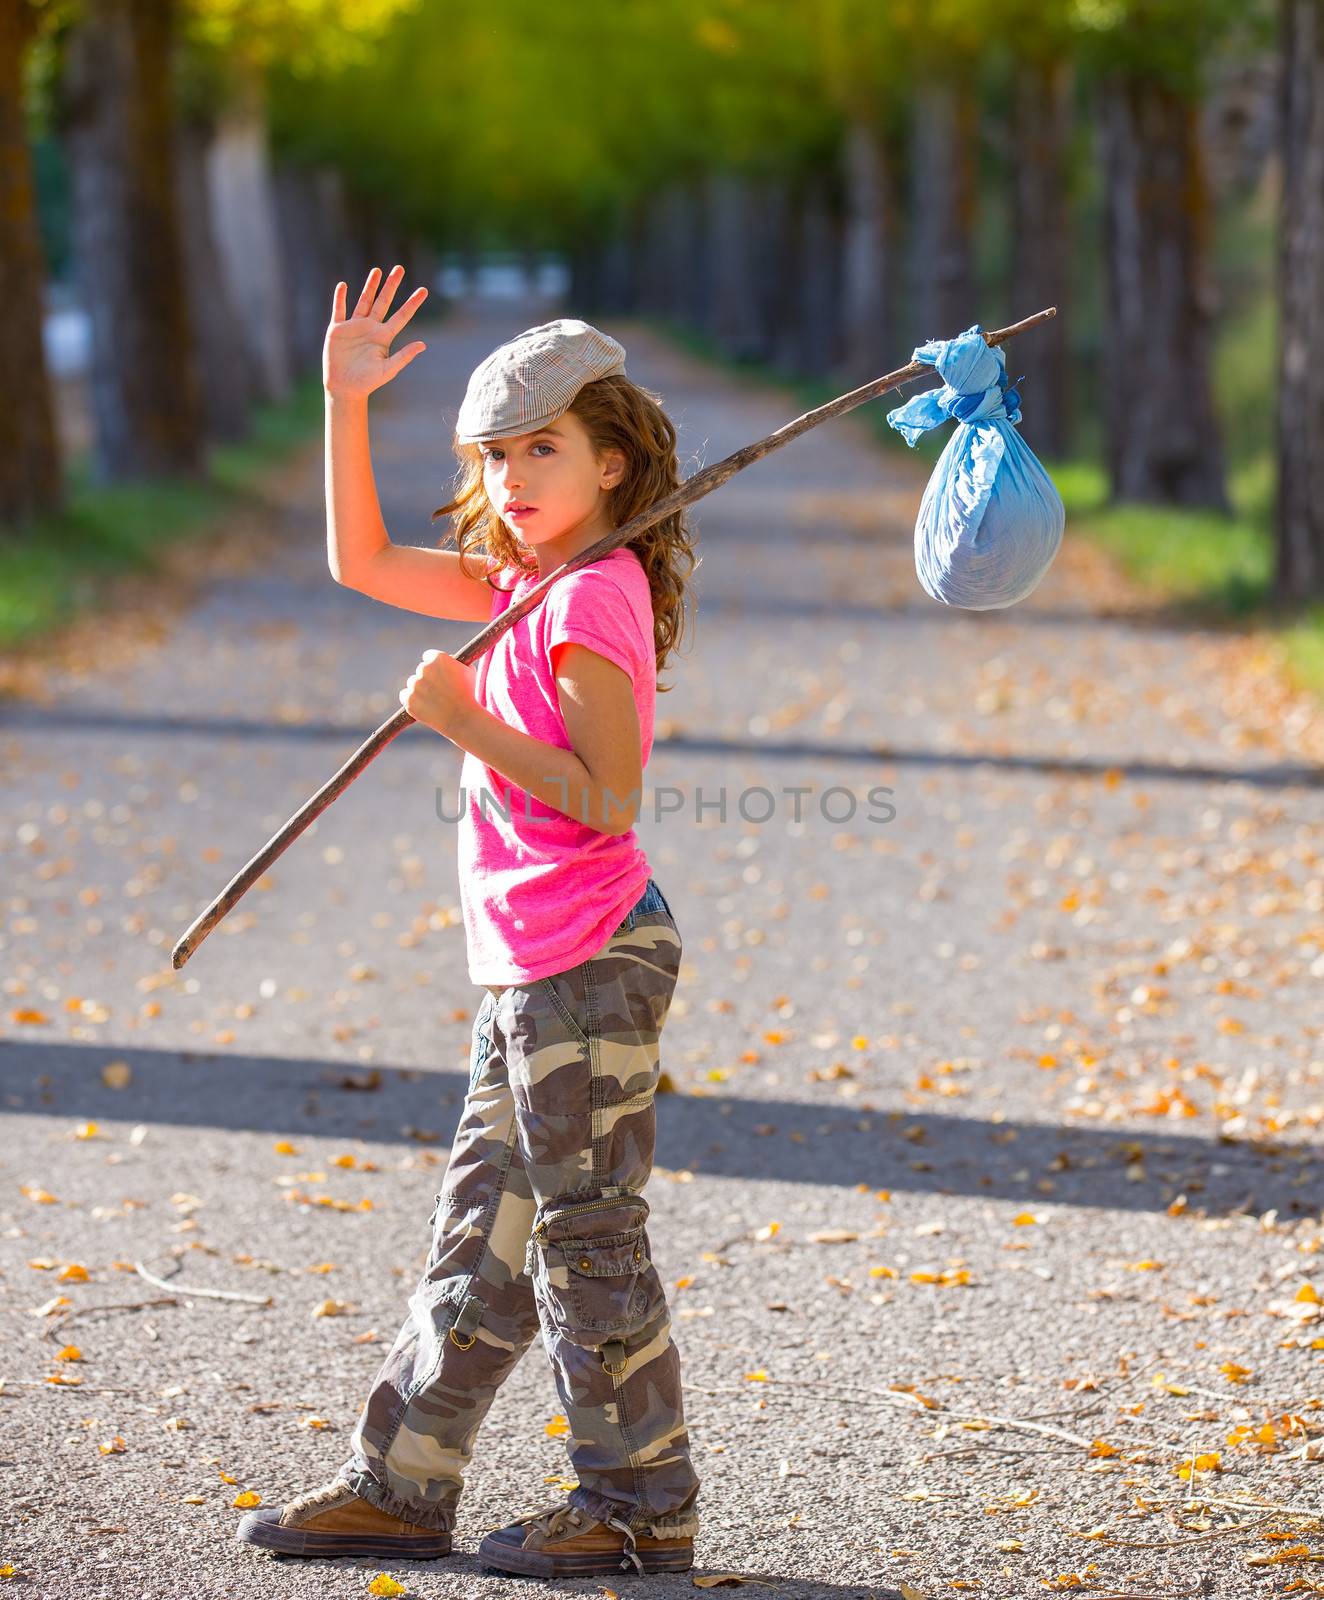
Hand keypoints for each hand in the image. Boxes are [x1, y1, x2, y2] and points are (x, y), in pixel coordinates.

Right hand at [324, 265, 427, 398]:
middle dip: (391, 285)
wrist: (344, 388)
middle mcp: (371, 328)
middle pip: (383, 302)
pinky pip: (339, 309)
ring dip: (370, 286)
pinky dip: (340, 297)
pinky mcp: (337, 329)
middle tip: (399, 268)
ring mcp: (354, 327)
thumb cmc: (368, 382)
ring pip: (364, 301)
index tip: (424, 290)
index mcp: (384, 337)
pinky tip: (343, 285)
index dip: (412, 303)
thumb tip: (423, 345)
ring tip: (377, 271)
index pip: (402, 316)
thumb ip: (404, 356)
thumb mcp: (388, 369)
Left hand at [400, 649, 477, 738]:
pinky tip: (423, 705)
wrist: (463, 718)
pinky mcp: (408, 699)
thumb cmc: (469, 695)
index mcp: (438, 658)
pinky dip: (412, 700)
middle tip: (437, 690)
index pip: (429, 656)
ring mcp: (414, 684)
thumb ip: (456, 663)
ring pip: (413, 683)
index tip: (437, 673)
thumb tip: (450, 660)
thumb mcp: (468, 672)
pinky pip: (405, 695)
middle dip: (428, 678)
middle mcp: (424, 668)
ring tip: (434, 700)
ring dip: (420, 689)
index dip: (434, 666)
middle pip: (421, 670)